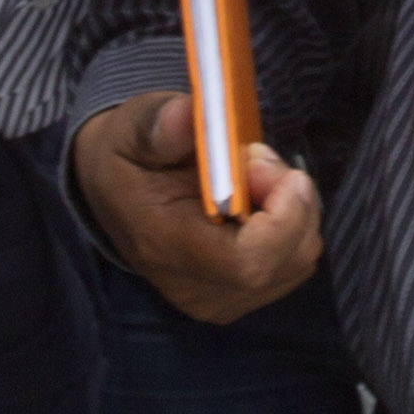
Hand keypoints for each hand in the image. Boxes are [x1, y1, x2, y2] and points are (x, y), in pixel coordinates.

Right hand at [71, 93, 325, 321]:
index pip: (248, 262)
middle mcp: (193, 286)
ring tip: (252, 177)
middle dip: (290, 203)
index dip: (282, 218)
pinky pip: (293, 264)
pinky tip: (256, 202)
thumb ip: (165, 124)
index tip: (270, 167)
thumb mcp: (136, 128)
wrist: (115, 190)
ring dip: (292, 210)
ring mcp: (217, 301)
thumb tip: (193, 112)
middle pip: (282, 260)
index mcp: (163, 245)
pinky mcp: (237, 298)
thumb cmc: (130, 155)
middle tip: (258, 160)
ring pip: (297, 260)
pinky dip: (290, 226)